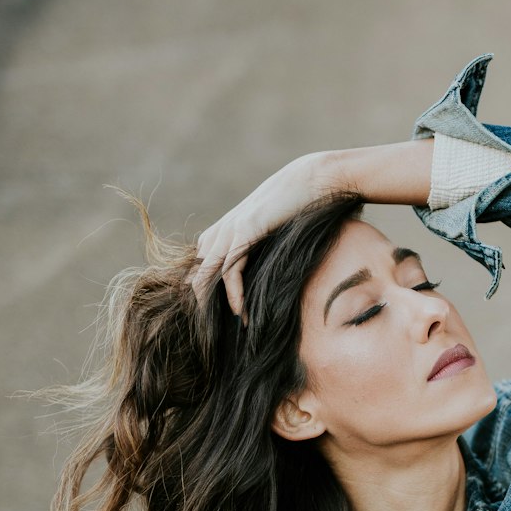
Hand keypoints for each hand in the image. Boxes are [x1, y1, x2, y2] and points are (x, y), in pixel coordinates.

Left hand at [188, 151, 342, 319]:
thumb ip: (258, 249)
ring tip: (225, 327)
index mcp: (224, 230)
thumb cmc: (300, 206)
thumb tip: (258, 275)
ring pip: (206, 274)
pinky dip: (233, 294)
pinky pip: (229, 270)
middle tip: (212, 332)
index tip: (213, 320)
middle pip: (195, 274)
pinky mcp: (244, 230)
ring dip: (213, 305)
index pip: (198, 267)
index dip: (202, 294)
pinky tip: (240, 312)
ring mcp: (230, 229)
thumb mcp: (272, 232)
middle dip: (201, 304)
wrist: (315, 179)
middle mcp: (221, 230)